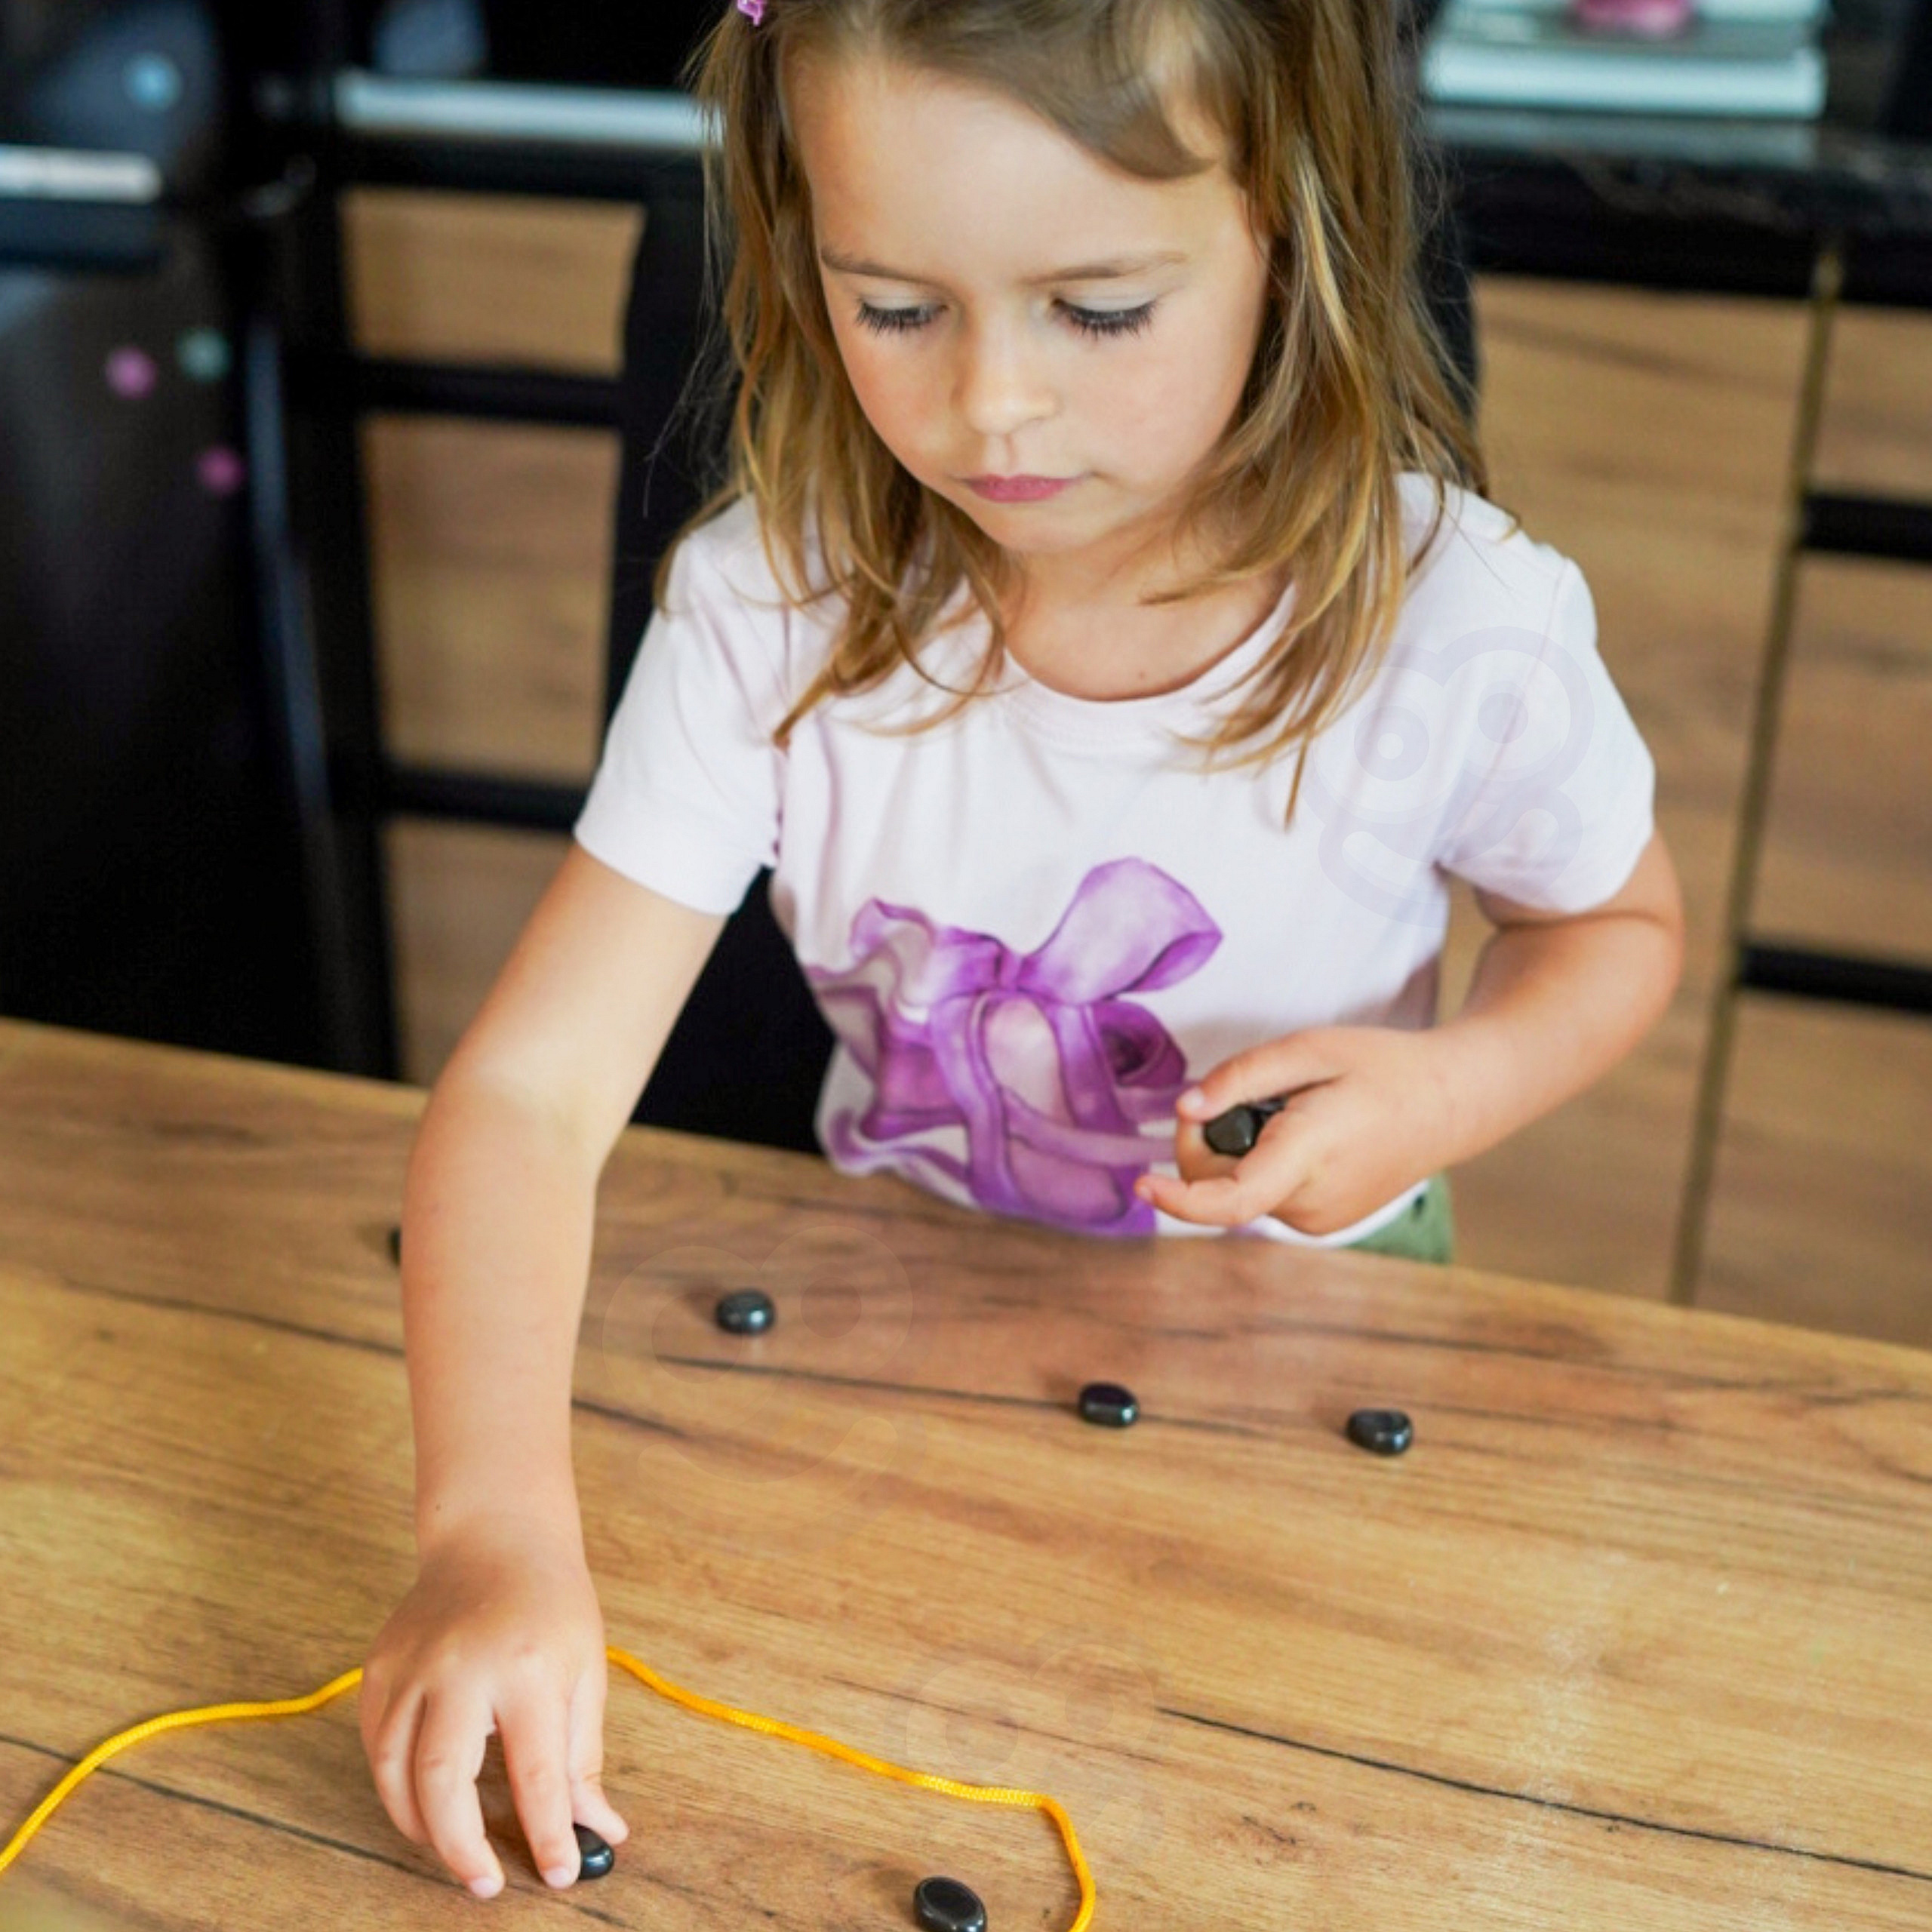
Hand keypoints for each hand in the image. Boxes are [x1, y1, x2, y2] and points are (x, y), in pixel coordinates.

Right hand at [359, 1519, 629, 1897]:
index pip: (536, 1774)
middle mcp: (462, 1669)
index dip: (547, 1835)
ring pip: (394, 1771)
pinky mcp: (380, 1666)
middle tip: (485, 1885)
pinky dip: (393, 1783)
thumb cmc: (552, 1605)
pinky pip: (375, 1742)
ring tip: (453, 1848)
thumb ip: (582, 1756)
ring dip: (419, 1825)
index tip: (560, 1874)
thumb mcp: (585, 1670)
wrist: (496, 1538)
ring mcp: (412, 1666)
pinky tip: (421, 1798)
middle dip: (461, 1848)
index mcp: (528, 1669)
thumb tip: (600, 1830)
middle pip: (443, 1783)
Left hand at [1134, 1026, 1451, 1236]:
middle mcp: (1310, 1202)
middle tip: (1246, 1092)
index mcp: (1309, 1155)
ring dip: (1241, 1150)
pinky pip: (1263, 1193)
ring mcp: (1318, 1220)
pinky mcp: (1321, 1223)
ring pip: (1239, 1189)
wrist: (1450, 1103)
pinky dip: (1262, 1163)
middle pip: (1220, 1183)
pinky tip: (1305, 1133)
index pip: (1230, 1198)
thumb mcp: (1310, 1048)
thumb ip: (1242, 1077)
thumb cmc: (1382, 1067)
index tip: (1141, 1183)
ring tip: (1295, 1112)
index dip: (1178, 1199)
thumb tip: (1186, 1108)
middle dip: (1210, 1140)